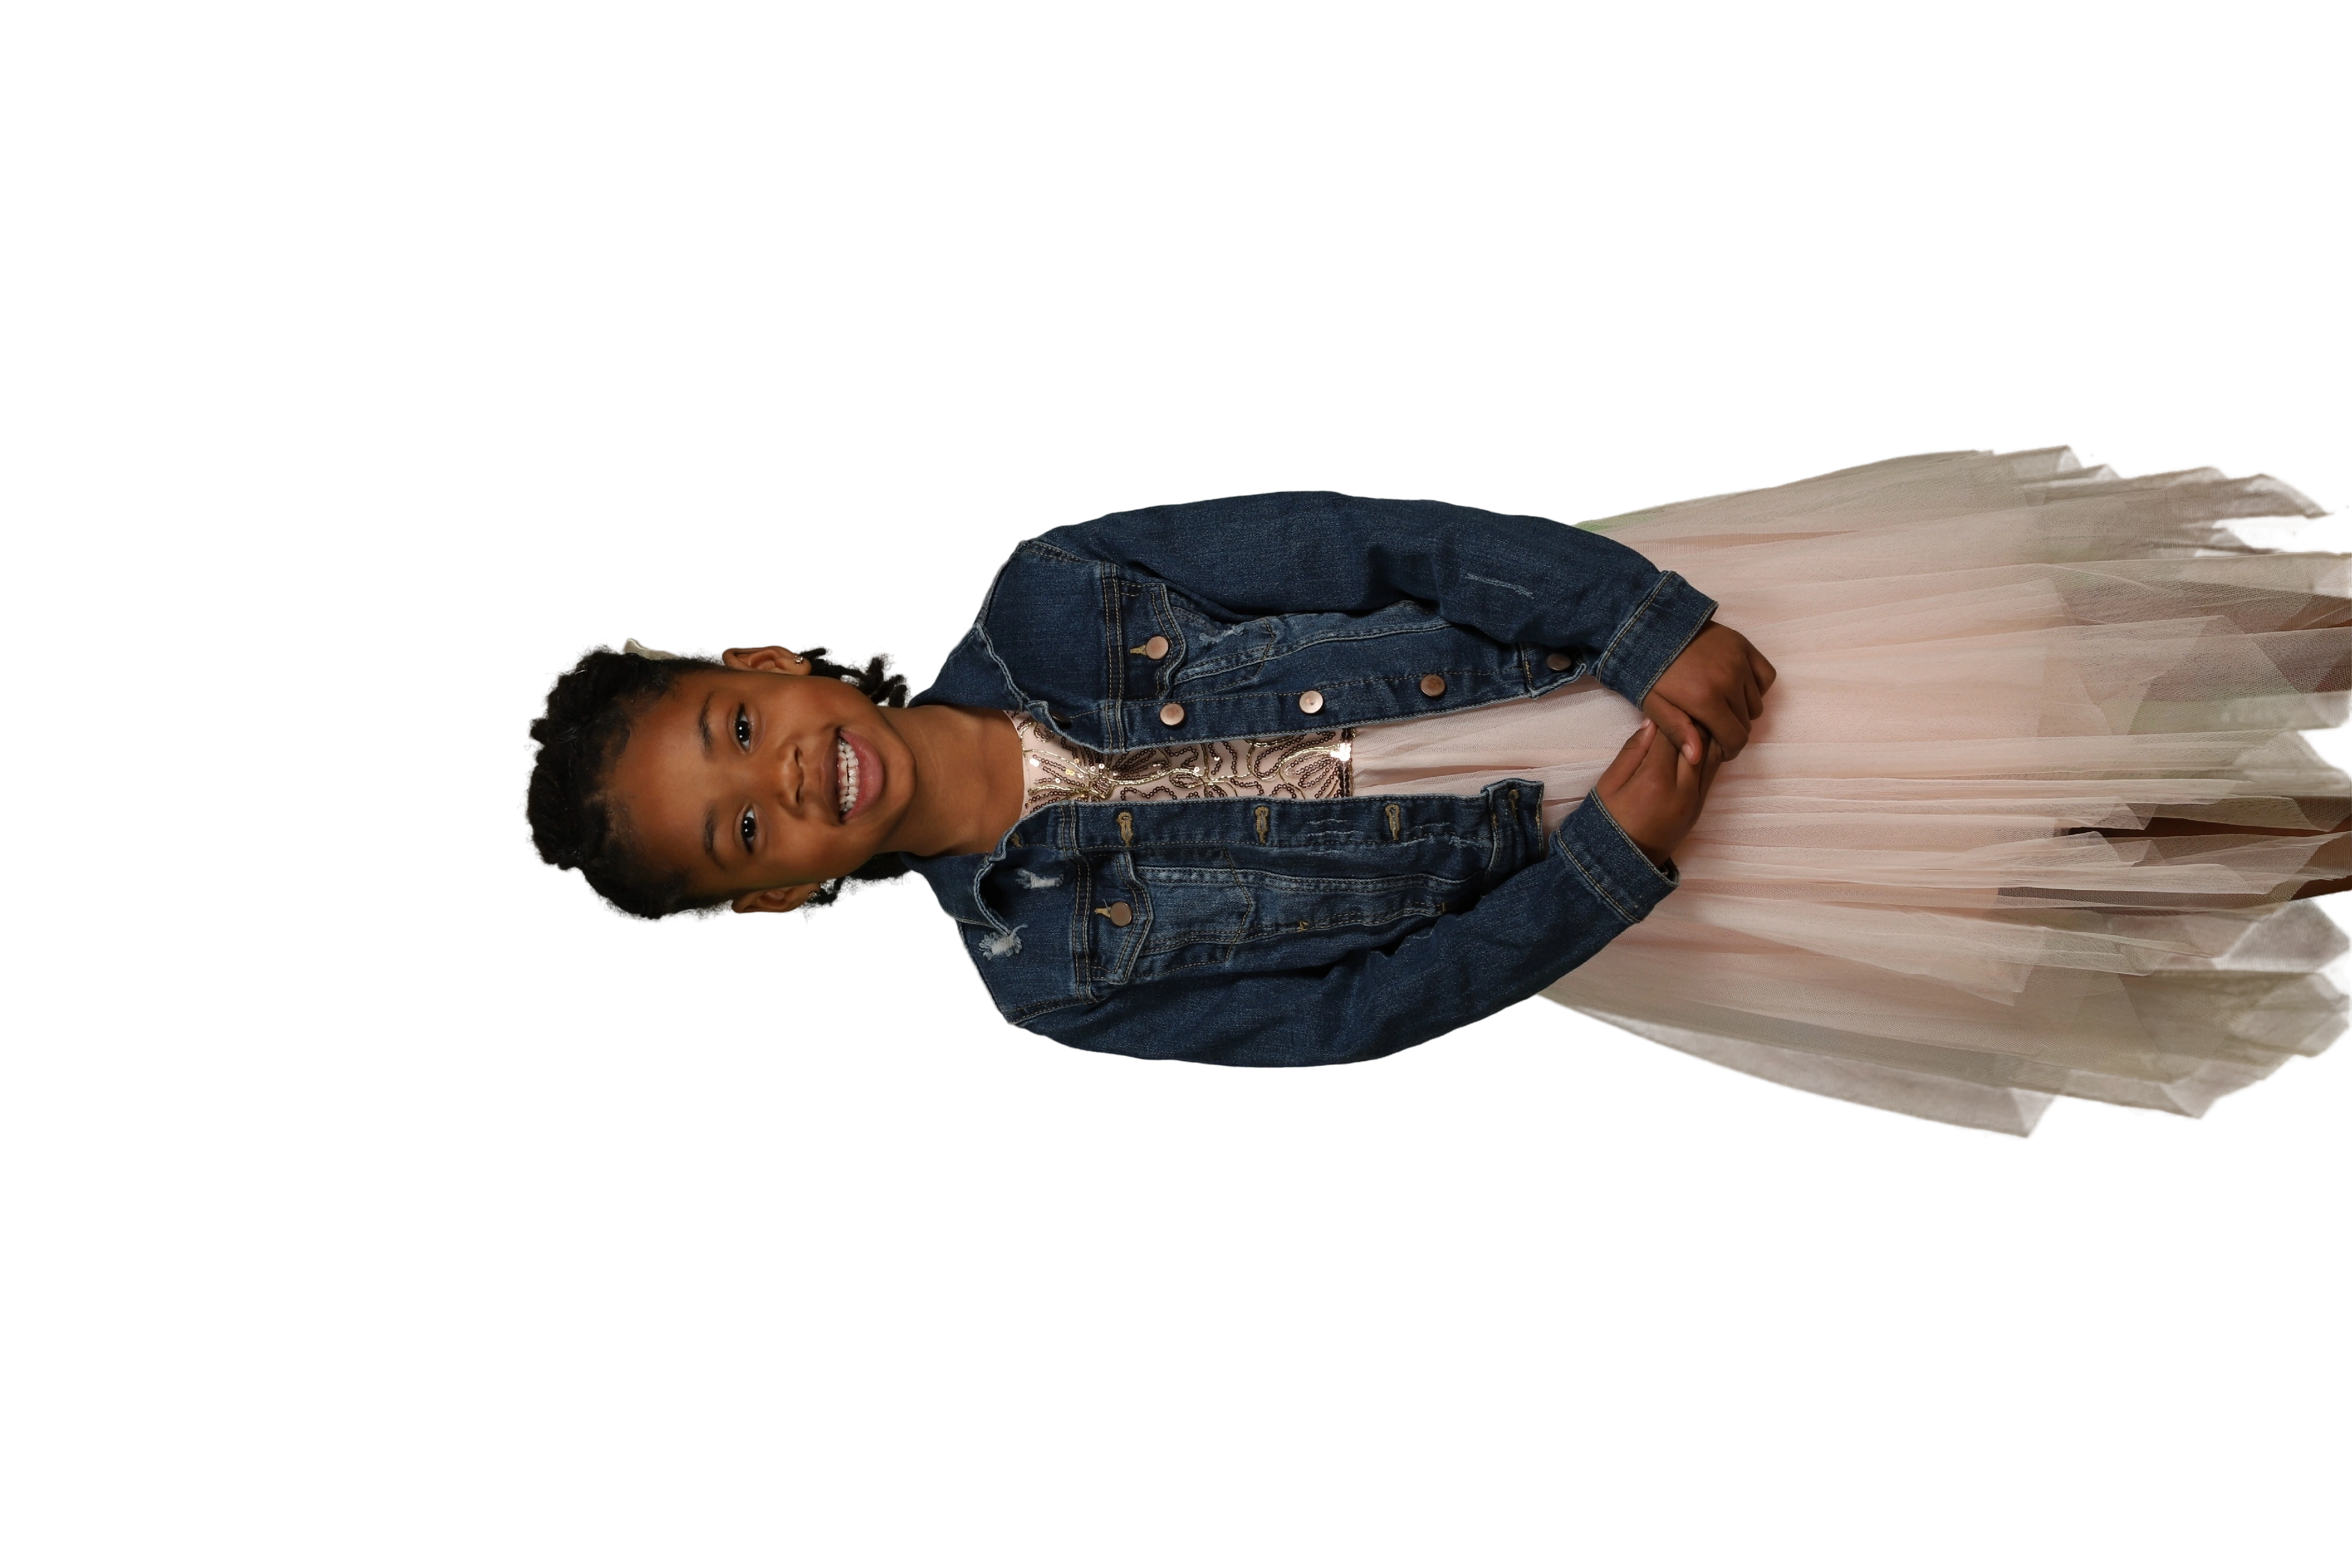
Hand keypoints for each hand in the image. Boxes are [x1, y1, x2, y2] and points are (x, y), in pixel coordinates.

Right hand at [1594, 715, 1723, 868]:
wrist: (1623, 863)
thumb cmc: (1609, 821)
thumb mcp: (1609, 784)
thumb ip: (1632, 751)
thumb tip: (1652, 721)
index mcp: (1656, 781)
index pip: (1672, 735)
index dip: (1670, 714)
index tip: (1666, 699)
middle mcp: (1683, 790)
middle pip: (1699, 742)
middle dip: (1692, 720)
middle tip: (1685, 702)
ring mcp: (1696, 800)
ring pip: (1713, 755)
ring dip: (1706, 734)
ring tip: (1695, 717)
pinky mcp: (1701, 807)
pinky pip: (1712, 772)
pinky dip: (1708, 753)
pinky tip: (1698, 742)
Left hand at [1640, 619, 1775, 764]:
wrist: (1650, 628)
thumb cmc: (1649, 671)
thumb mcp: (1654, 705)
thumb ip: (1677, 731)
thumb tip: (1696, 757)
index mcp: (1706, 700)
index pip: (1736, 738)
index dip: (1729, 749)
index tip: (1719, 748)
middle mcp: (1729, 681)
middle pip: (1747, 723)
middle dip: (1732, 730)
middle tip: (1714, 725)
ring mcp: (1739, 662)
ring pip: (1757, 703)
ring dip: (1743, 709)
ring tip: (1721, 705)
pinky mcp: (1743, 646)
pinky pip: (1766, 676)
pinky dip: (1757, 686)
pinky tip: (1738, 688)